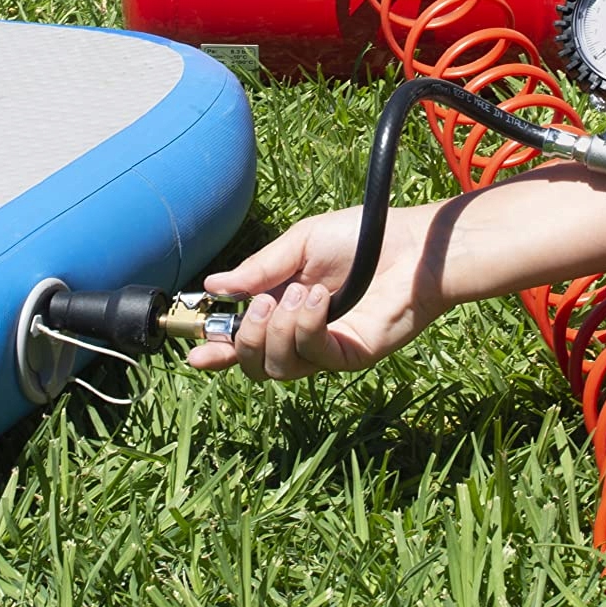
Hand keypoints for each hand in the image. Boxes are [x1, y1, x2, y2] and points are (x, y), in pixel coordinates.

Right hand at [187, 203, 445, 379]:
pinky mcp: (350, 355)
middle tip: (260, 304)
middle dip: (246, 338)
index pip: (243, 340)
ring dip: (278, 330)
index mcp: (282, 307)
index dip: (218, 350)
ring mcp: (325, 348)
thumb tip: (215, 287)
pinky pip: (313, 355)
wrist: (411, 246)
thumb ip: (259, 269)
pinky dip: (306, 327)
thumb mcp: (299, 244)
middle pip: (255, 364)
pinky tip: (318, 300)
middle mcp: (300, 334)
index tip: (195, 352)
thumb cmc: (361, 239)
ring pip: (279, 367)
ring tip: (298, 293)